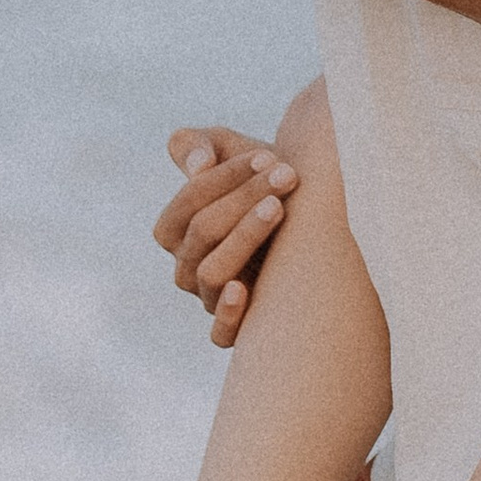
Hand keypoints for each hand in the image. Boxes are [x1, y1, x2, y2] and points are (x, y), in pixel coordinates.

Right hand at [154, 126, 296, 347]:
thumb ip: (200, 145)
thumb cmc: (262, 183)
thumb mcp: (231, 153)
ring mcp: (210, 298)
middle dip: (244, 197)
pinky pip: (220, 334)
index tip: (265, 157)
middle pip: (203, 232)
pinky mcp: (238, 327)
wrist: (305, 218)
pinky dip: (227, 315)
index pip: (186, 204)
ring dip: (245, 237)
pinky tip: (245, 289)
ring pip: (212, 274)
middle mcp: (187, 266)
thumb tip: (198, 164)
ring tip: (279, 208)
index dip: (223, 179)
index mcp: (175, 229)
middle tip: (287, 175)